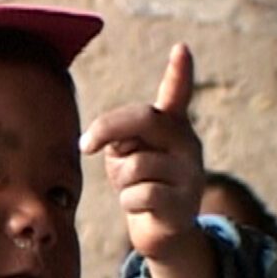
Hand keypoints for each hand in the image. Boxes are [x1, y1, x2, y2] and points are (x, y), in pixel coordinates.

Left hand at [79, 43, 202, 260]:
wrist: (161, 230)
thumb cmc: (137, 183)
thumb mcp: (125, 155)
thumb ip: (121, 140)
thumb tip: (113, 141)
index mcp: (172, 126)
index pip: (177, 94)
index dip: (179, 72)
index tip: (181, 48)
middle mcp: (187, 143)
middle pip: (144, 119)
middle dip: (108, 128)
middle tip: (86, 146)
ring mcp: (190, 172)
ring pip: (135, 165)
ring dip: (119, 179)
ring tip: (132, 187)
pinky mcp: (184, 201)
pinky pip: (140, 194)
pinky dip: (129, 202)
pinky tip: (140, 206)